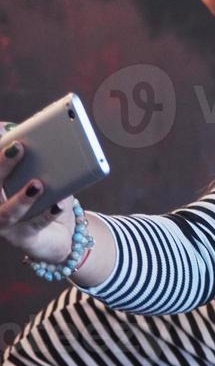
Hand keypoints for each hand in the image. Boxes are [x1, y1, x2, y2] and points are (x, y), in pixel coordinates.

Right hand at [0, 124, 77, 264]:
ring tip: (37, 184)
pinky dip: (47, 214)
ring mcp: (6, 223)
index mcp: (0, 184)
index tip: (3, 127)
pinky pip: (36, 226)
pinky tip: (58, 204)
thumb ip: (45, 160)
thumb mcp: (48, 175)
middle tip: (18, 148)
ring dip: (20, 198)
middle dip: (2, 165)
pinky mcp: (25, 237)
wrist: (58, 234)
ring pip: (6, 213)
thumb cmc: (47, 198)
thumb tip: (50, 137)